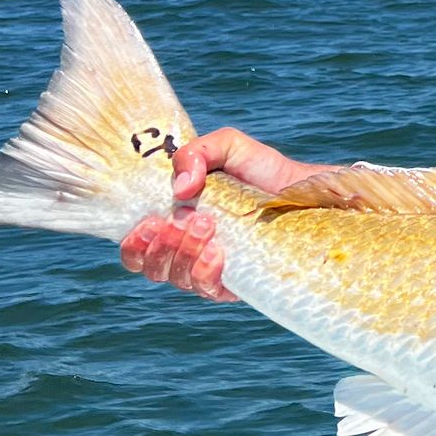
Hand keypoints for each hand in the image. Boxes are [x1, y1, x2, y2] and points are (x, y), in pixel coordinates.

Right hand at [117, 128, 318, 302]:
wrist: (302, 190)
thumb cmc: (260, 169)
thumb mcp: (226, 146)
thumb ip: (194, 153)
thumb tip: (181, 188)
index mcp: (175, 223)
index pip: (138, 249)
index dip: (133, 245)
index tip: (146, 224)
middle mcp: (188, 251)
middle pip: (153, 268)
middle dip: (159, 247)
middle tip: (182, 220)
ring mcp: (211, 270)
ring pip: (177, 278)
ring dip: (185, 252)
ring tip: (207, 224)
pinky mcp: (235, 283)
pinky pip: (208, 290)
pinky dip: (205, 271)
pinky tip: (218, 251)